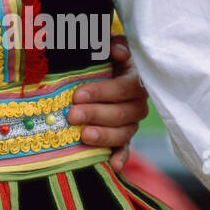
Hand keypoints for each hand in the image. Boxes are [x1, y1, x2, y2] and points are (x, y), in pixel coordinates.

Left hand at [66, 35, 147, 170]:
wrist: (104, 69)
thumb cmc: (102, 56)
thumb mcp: (106, 46)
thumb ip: (112, 44)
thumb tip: (116, 49)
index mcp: (135, 78)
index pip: (124, 88)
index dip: (102, 92)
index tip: (77, 95)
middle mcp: (137, 102)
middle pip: (121, 112)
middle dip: (95, 114)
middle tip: (72, 115)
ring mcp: (131, 121)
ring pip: (124, 132)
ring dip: (104, 135)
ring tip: (83, 136)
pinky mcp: (124, 135)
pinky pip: (126, 147)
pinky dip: (120, 156)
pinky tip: (113, 165)